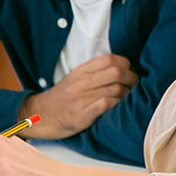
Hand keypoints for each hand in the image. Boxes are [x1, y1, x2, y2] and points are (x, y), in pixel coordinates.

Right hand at [20, 54, 138, 138]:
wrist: (41, 115)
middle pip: (116, 73)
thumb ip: (94, 72)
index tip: (130, 70)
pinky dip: (117, 104)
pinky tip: (119, 107)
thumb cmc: (63, 97)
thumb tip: (122, 68)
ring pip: (115, 89)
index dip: (125, 64)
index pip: (109, 59)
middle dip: (131, 78)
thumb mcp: (75, 78)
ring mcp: (81, 99)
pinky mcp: (82, 115)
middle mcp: (81, 82)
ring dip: (127, 93)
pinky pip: (106, 105)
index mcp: (81, 71)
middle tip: (135, 84)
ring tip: (130, 97)